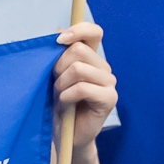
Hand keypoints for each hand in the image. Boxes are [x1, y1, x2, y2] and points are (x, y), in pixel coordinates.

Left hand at [52, 21, 114, 144]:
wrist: (64, 134)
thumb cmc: (58, 104)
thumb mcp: (54, 76)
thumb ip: (58, 54)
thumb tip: (57, 29)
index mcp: (92, 58)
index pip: (94, 32)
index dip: (77, 30)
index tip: (58, 41)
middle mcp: (103, 67)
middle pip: (78, 50)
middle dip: (58, 66)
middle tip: (55, 84)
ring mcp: (109, 83)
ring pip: (78, 69)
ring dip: (61, 84)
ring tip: (60, 96)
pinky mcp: (109, 98)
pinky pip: (82, 88)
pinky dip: (67, 96)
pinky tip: (66, 104)